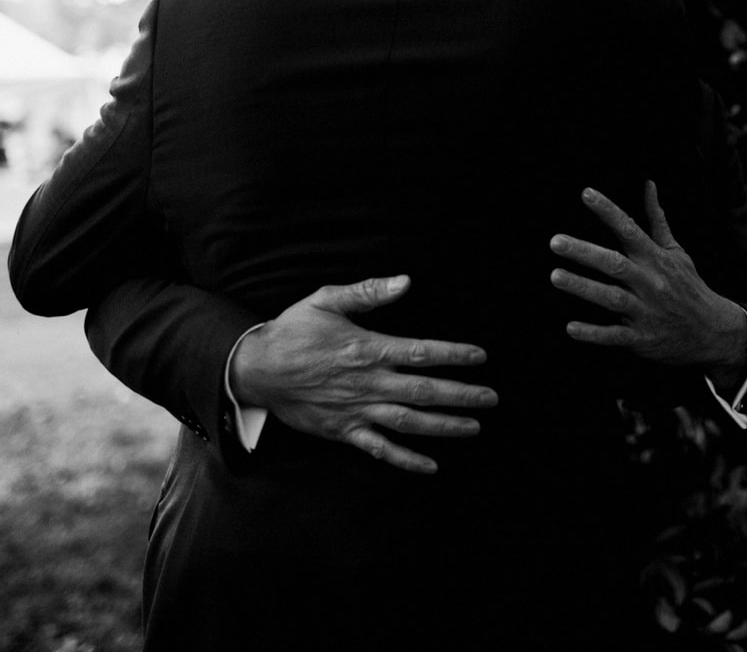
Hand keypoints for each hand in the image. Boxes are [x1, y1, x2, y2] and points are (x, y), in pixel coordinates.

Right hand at [229, 276, 496, 473]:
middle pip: (424, 391)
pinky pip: (380, 449)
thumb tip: (406, 280)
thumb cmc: (293, 331)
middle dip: (462, 395)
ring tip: (474, 427)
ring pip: (409, 422)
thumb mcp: (326, 299)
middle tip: (492, 398)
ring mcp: (356, 410)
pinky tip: (431, 466)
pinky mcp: (343, 431)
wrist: (255, 370)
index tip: (481, 356)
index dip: (454, 354)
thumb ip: (368, 291)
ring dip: (444, 426)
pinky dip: (406, 460)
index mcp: (367, 349)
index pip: (421, 352)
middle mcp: (367, 383)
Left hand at [549, 182, 746, 387]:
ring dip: (583, 287)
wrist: (713, 331)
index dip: (608, 211)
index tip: (586, 193)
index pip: (630, 229)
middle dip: (585, 252)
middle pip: (615, 264)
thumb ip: (657, 219)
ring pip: (611, 298)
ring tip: (556, 276)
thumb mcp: (676, 251)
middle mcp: (650, 282)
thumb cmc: (689, 286)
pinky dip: (593, 333)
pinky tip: (571, 328)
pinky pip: (615, 335)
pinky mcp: (642, 338)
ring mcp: (646, 311)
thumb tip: (649, 185)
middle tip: (556, 242)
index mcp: (656, 258)